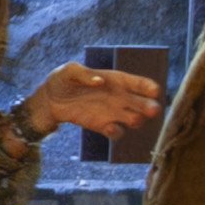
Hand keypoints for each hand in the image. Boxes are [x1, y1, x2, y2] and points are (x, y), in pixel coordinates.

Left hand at [27, 63, 162, 142]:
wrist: (50, 100)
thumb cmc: (63, 80)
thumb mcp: (69, 70)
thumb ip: (83, 73)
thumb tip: (99, 81)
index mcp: (118, 80)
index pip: (142, 84)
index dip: (150, 88)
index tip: (154, 91)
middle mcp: (121, 97)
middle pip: (146, 104)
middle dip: (152, 108)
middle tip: (152, 110)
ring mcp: (113, 113)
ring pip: (136, 120)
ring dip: (136, 120)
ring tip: (131, 119)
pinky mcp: (102, 126)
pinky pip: (117, 133)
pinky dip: (116, 132)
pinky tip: (110, 128)